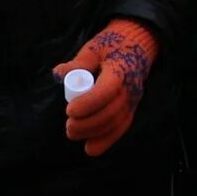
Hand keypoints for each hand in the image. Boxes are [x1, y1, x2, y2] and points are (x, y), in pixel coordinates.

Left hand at [54, 19, 158, 156]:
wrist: (137, 47)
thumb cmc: (111, 46)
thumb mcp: (94, 49)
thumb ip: (78, 63)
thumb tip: (59, 73)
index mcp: (120, 70)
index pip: (107, 91)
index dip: (89, 103)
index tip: (69, 111)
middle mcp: (130, 88)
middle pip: (111, 112)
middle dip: (88, 123)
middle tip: (68, 126)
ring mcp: (133, 101)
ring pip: (116, 123)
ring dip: (94, 133)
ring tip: (72, 133)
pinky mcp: (131, 109)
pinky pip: (121, 128)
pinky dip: (107, 140)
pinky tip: (90, 149)